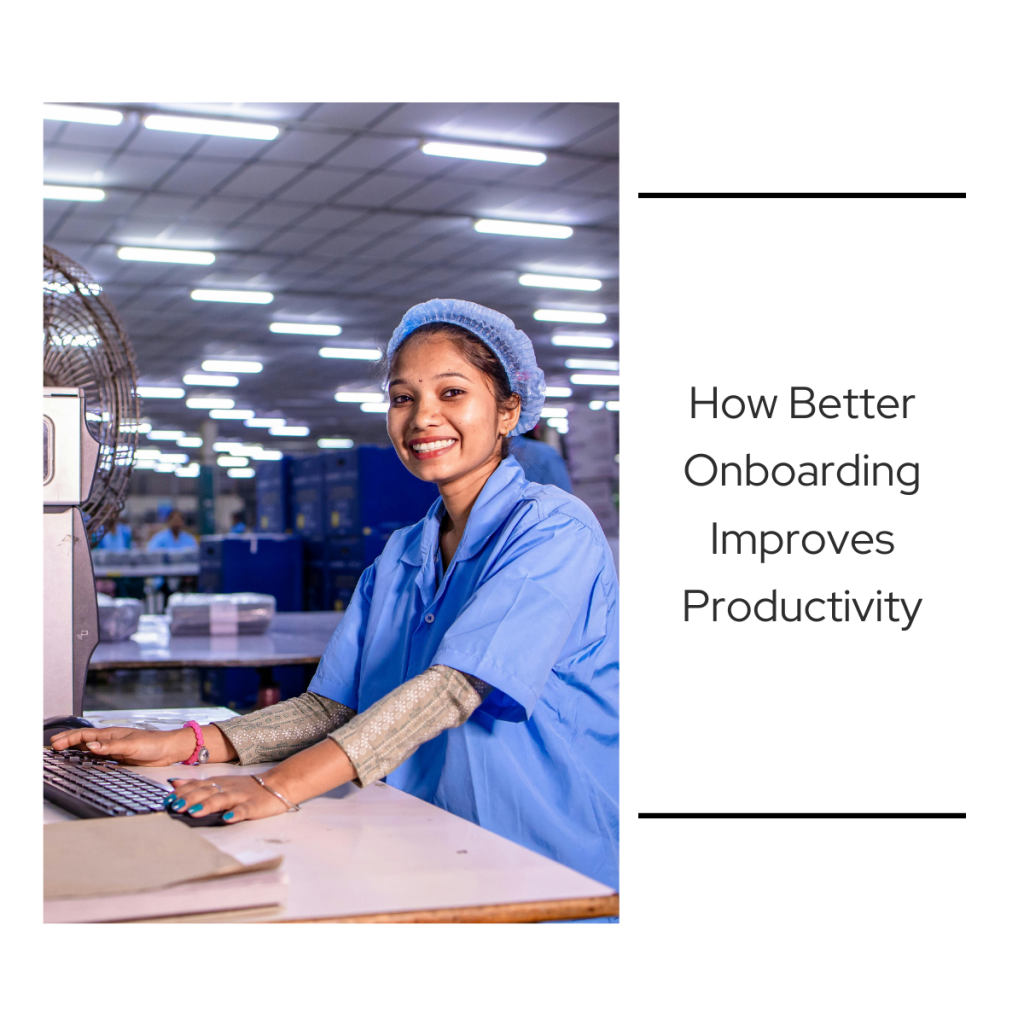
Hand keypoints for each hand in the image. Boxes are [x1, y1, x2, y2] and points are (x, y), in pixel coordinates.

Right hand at [50, 726, 194, 765]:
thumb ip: (111, 746)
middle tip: (53, 746)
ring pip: (89, 747)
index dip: (69, 738)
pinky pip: (98, 756)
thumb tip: (91, 746)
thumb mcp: (131, 745)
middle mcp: (110, 740)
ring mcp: (113, 748)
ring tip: (62, 752)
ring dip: (75, 749)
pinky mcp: (118, 757)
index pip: (84, 734)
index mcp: (111, 734)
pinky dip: (87, 757)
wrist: (168, 749)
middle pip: (84, 739)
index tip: (55, 743)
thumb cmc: (154, 743)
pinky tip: (82, 760)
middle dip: (67, 741)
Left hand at [165, 774, 288, 822]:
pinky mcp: (253, 806)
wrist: (276, 785)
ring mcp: (240, 796)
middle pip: (205, 792)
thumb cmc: (245, 787)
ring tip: (194, 813)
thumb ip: (196, 784)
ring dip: (207, 805)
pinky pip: (244, 809)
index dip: (181, 793)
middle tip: (174, 807)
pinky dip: (236, 814)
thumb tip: (174, 784)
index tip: (166, 801)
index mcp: (217, 783)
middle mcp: (226, 787)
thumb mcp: (219, 782)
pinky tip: (228, 818)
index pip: (196, 786)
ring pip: (222, 800)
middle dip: (189, 799)